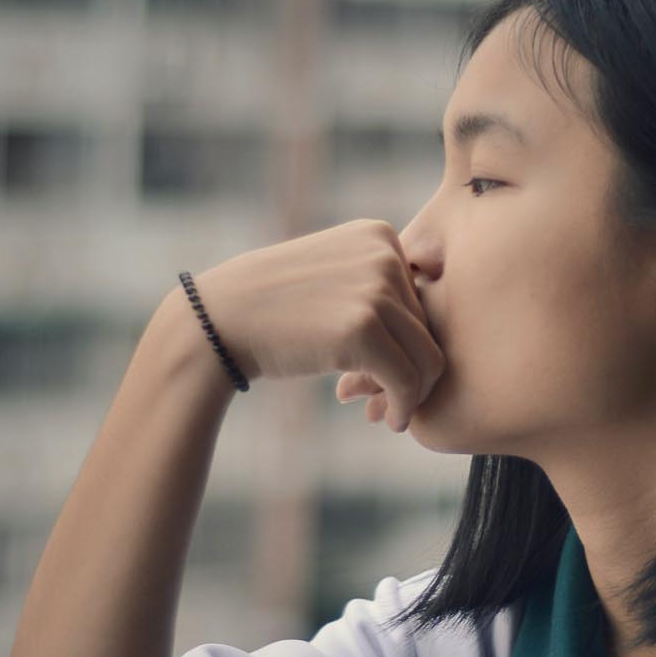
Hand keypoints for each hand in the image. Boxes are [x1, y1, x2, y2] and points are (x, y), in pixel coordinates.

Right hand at [190, 220, 443, 432]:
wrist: (218, 320)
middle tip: (385, 403)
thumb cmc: (274, 309)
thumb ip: (381, 291)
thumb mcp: (334, 276)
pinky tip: (388, 421)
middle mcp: (384, 254)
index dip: (409, 343)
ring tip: (387, 413)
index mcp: (379, 235)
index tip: (386, 373)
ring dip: (411, 394)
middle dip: (411, 372)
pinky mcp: (362, 328)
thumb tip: (436, 342)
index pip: (423, 300)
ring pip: (428, 357)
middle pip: (430, 329)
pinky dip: (404, 406)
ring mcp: (375, 289)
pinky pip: (407, 380)